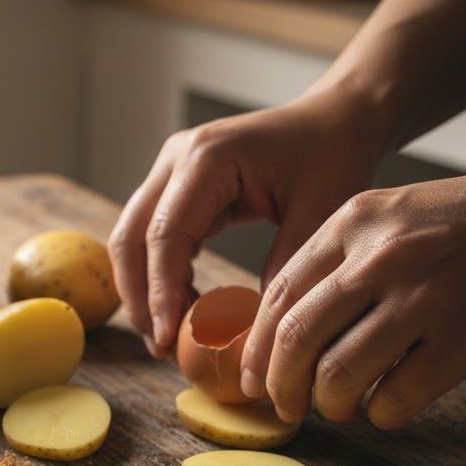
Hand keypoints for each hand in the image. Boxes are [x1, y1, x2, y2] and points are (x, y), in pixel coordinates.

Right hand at [107, 88, 384, 356]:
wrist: (335, 119)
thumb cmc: (333, 155)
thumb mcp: (321, 212)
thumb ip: (284, 267)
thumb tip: (251, 333)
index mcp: (207, 158)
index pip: (164, 234)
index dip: (161, 291)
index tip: (167, 338)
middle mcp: (176, 160)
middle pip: (130, 237)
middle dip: (139, 296)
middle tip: (159, 346)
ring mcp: (170, 172)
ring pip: (131, 239)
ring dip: (143, 289)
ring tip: (166, 336)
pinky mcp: (175, 188)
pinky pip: (151, 238)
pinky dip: (159, 276)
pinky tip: (183, 309)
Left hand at [240, 175, 465, 427]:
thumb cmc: (449, 227)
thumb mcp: (383, 220)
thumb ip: (330, 264)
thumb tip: (271, 337)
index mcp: (351, 223)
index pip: (278, 297)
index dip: (257, 349)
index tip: (253, 379)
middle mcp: (382, 258)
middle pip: (299, 339)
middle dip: (281, 386)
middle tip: (284, 407)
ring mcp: (426, 298)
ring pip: (339, 375)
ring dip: (329, 404)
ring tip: (336, 406)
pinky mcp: (464, 340)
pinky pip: (395, 397)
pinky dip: (380, 413)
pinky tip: (384, 405)